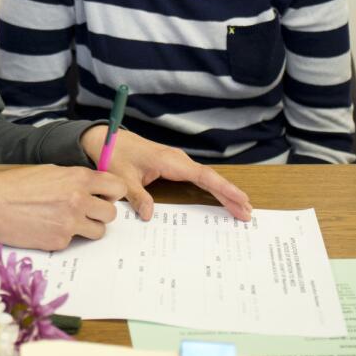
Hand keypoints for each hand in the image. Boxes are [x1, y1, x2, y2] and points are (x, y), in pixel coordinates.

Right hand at [0, 165, 126, 250]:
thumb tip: (94, 188)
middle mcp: (79, 200)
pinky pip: (75, 242)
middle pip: (111, 213)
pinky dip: (66, 237)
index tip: (104, 196)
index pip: (117, 187)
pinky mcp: (60, 242)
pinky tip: (48, 228)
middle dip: (101, 213)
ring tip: (69, 221)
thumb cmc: (16, 185)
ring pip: (99, 231)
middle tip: (86, 211)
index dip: (112, 193)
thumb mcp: (50, 171)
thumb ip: (76, 179)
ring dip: (88, 228)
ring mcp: (70, 223)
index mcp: (78, 178)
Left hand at [81, 125, 252, 221]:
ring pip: (207, 178)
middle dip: (230, 195)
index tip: (241, 199)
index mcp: (169, 161)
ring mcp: (178, 162)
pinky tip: (221, 200)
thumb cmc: (115, 155)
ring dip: (224, 193)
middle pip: (211, 178)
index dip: (223, 189)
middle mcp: (178, 160)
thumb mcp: (122, 178)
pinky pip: (198, 178)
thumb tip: (149, 216)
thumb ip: (136, 196)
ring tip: (242, 209)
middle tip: (248, 214)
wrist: (107, 139)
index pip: (203, 176)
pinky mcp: (174, 166)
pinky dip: (212, 189)